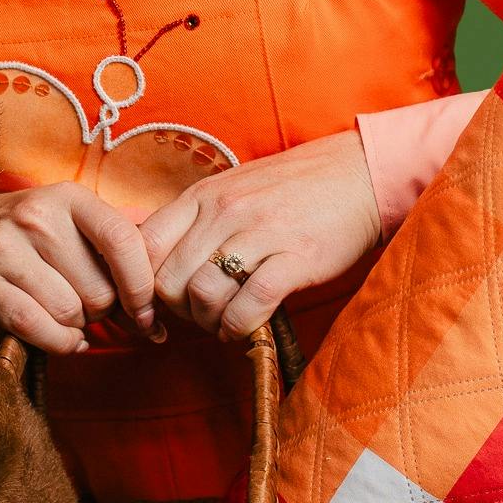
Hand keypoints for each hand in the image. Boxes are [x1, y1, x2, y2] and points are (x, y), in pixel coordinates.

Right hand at [0, 181, 164, 354]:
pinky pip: (38, 328)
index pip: (122, 241)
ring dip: (79, 324)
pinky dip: (60, 341)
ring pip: (70, 313)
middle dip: (104, 309)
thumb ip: (119, 261)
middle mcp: (36, 218)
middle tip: (90, 300)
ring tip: (67, 306)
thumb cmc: (40, 235)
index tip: (147, 312)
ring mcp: (5, 250)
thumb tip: (154, 325)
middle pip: (99, 290)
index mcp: (69, 197)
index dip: (142, 286)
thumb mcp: (78, 226)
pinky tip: (65, 336)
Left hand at [143, 130, 382, 342]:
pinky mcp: (296, 258)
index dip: (143, 284)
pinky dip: (239, 326)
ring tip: (225, 321)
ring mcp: (260, 233)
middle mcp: (225, 210)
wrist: (358, 175)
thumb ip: (195, 221)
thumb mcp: (232, 190)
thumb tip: (155, 262)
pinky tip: (245, 327)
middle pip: (169, 279)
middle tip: (201, 315)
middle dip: (179, 311)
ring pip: (203, 294)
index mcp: (204, 195)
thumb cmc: (292, 189)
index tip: (160, 304)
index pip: (145, 245)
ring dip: (209, 321)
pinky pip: (249, 304)